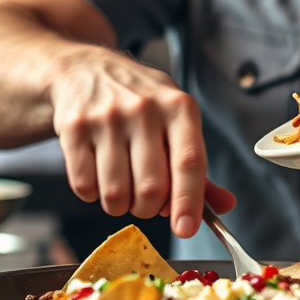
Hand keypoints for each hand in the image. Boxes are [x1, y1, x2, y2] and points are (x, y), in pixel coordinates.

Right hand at [48, 46, 234, 235]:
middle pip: (151, 188)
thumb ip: (196, 166)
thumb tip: (225, 206)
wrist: (87, 70)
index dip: (189, 201)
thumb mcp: (175, 119)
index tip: (185, 228)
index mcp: (179, 107)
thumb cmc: (140, 101)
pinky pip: (84, 186)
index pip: (189, 162)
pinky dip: (93, 194)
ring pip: (116, 194)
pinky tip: (98, 173)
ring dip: (120, 205)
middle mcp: (144, 109)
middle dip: (149, 208)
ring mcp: (107, 118)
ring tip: (122, 185)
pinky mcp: (74, 128)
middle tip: (146, 198)